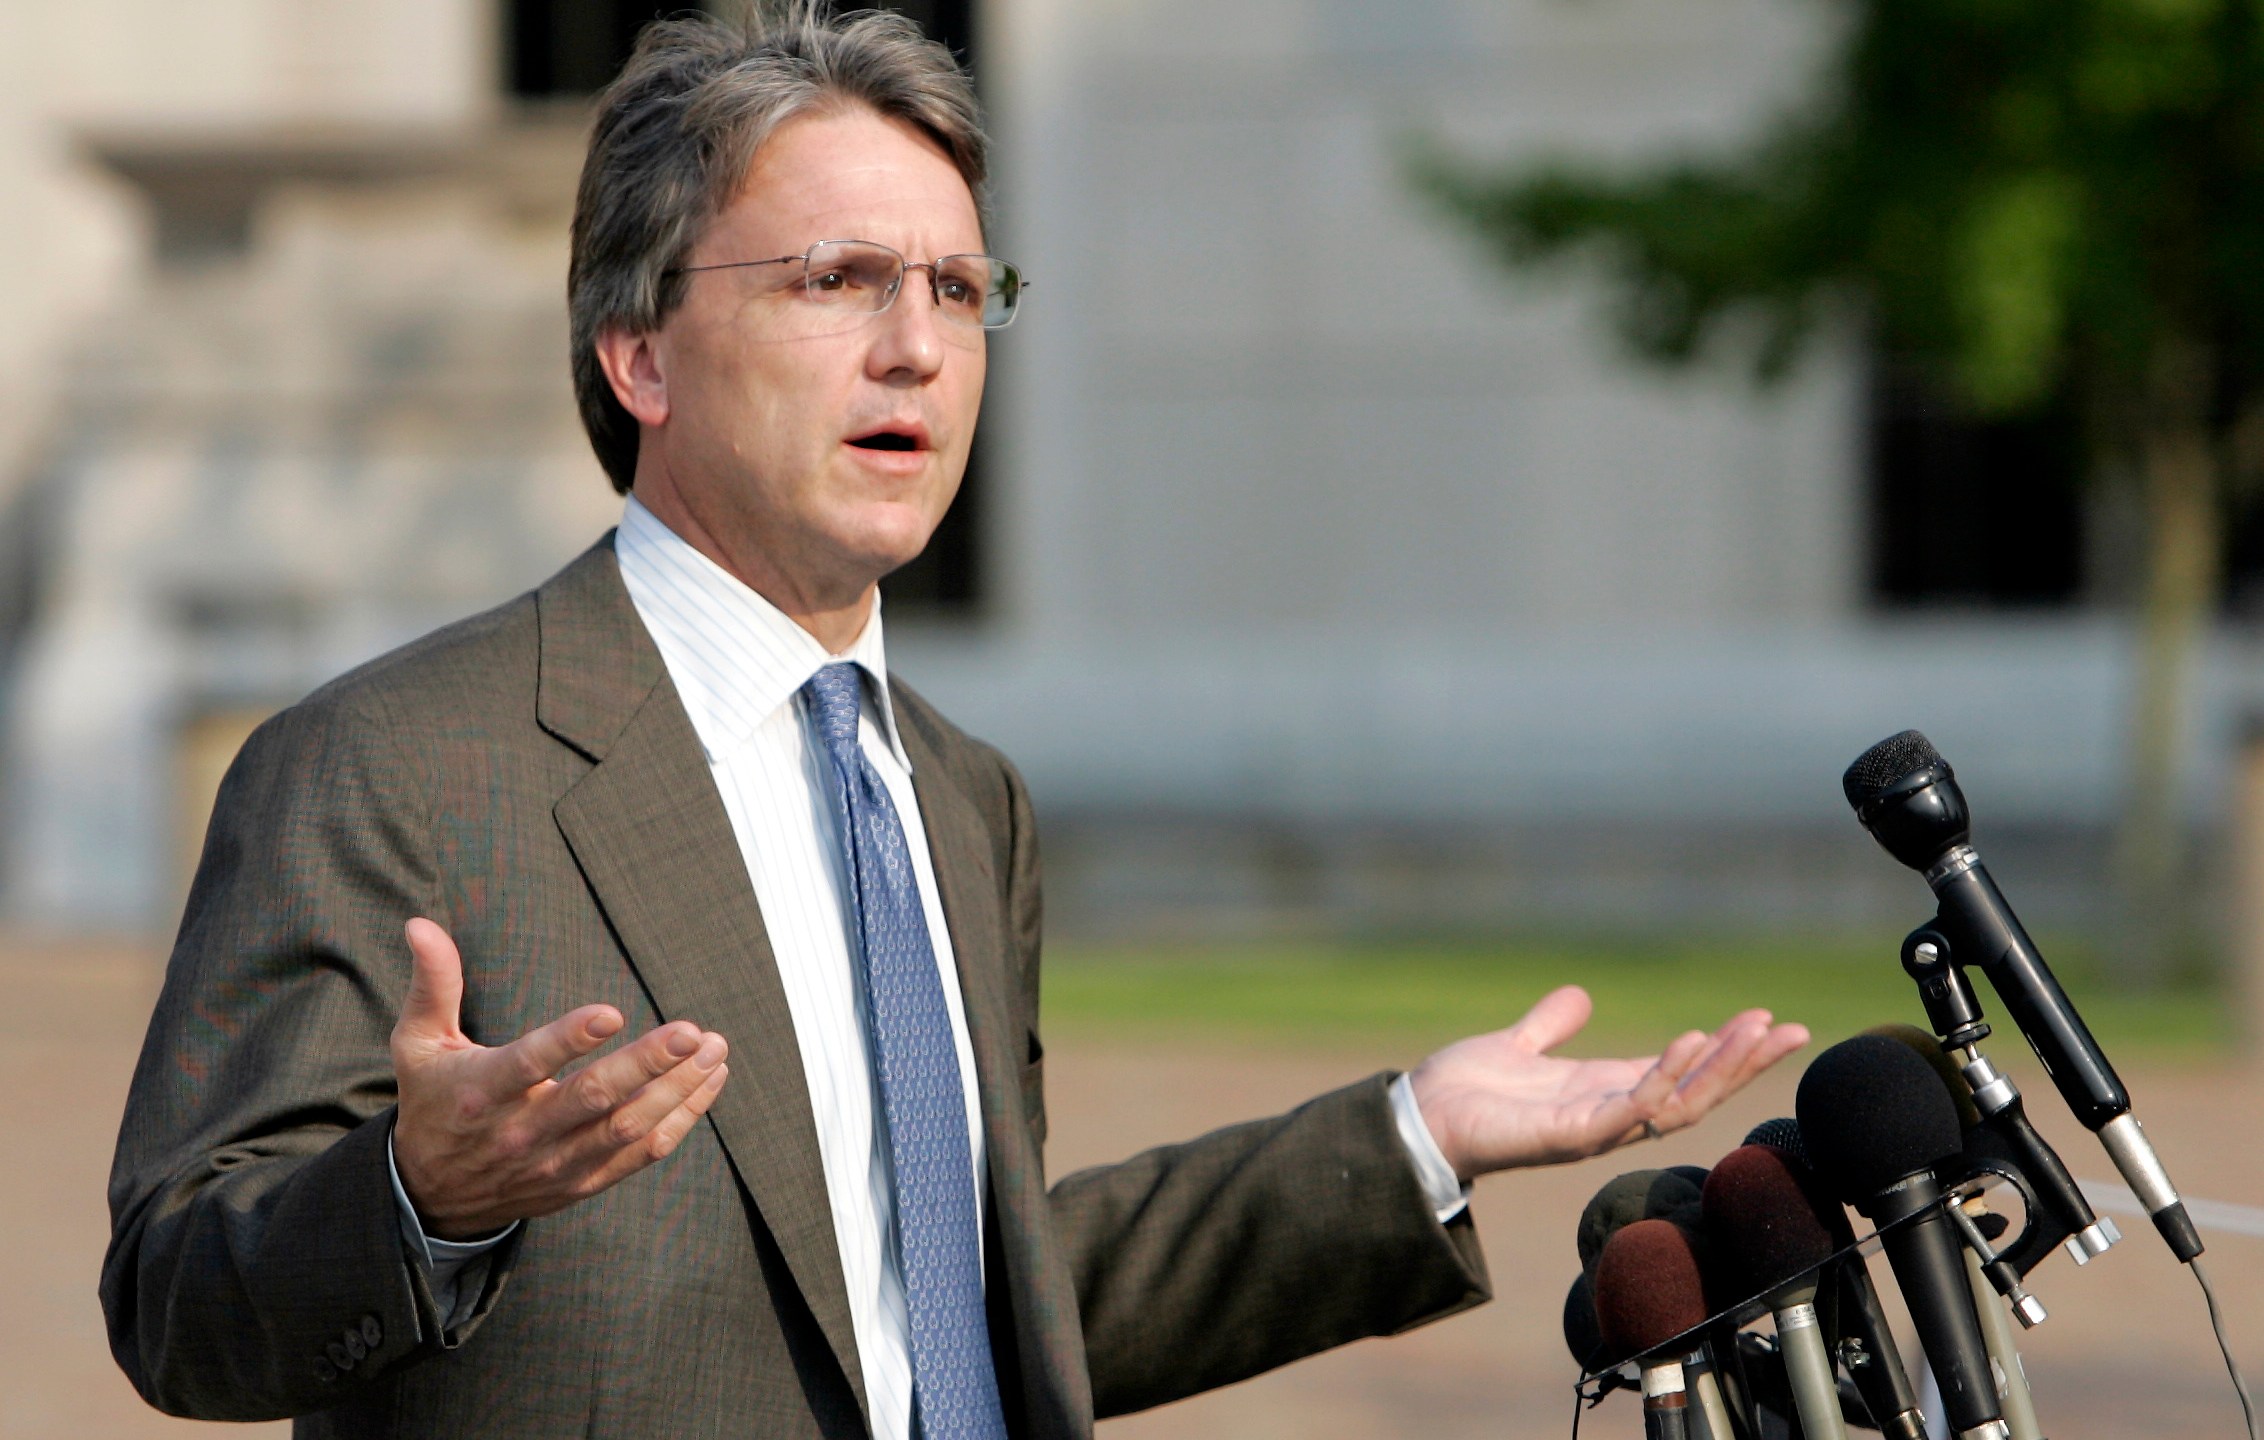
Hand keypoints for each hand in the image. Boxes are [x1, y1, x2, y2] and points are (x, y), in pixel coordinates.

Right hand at [389, 917, 730, 1238]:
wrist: (431, 1194)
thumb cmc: (434, 1100)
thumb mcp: (418, 1044)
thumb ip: (432, 983)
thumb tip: (421, 925)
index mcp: (482, 1091)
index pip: (529, 1063)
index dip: (569, 1039)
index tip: (611, 1012)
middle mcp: (522, 1132)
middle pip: (593, 1098)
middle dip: (647, 1064)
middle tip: (693, 1032)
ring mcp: (556, 1162)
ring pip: (627, 1128)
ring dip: (677, 1090)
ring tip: (714, 1050)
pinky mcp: (582, 1183)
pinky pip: (640, 1154)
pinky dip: (680, 1119)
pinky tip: (709, 1082)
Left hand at [1407, 985, 1807, 1180]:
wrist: (1417, 1118)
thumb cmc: (1464, 1092)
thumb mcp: (1519, 1046)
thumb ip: (1550, 1025)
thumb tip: (1579, 998)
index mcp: (1603, 1090)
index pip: (1682, 1073)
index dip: (1725, 1051)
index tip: (1766, 1020)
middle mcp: (1609, 1114)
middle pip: (1696, 1091)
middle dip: (1744, 1062)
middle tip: (1791, 1030)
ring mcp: (1593, 1129)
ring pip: (1676, 1104)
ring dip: (1718, 1068)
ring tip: (1755, 1031)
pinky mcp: (1567, 1137)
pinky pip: (1626, 1112)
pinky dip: (1658, 1081)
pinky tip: (1685, 1046)